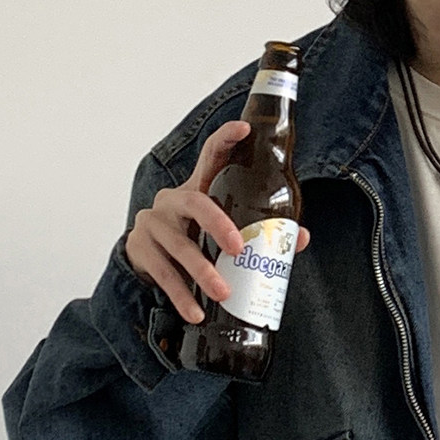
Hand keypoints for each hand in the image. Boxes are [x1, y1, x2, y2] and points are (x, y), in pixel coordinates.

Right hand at [125, 119, 310, 322]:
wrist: (147, 259)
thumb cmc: (195, 239)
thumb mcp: (220, 231)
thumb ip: (256, 232)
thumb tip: (299, 238)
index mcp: (198, 188)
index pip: (210, 156)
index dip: (226, 138)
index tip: (245, 127)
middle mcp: (173, 199)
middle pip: (195, 202)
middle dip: (218, 224)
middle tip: (238, 249)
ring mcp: (154, 222)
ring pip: (178, 245)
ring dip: (202, 272)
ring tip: (223, 293)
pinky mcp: (140, 248)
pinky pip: (162, 273)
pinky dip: (181, 296)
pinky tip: (195, 312)